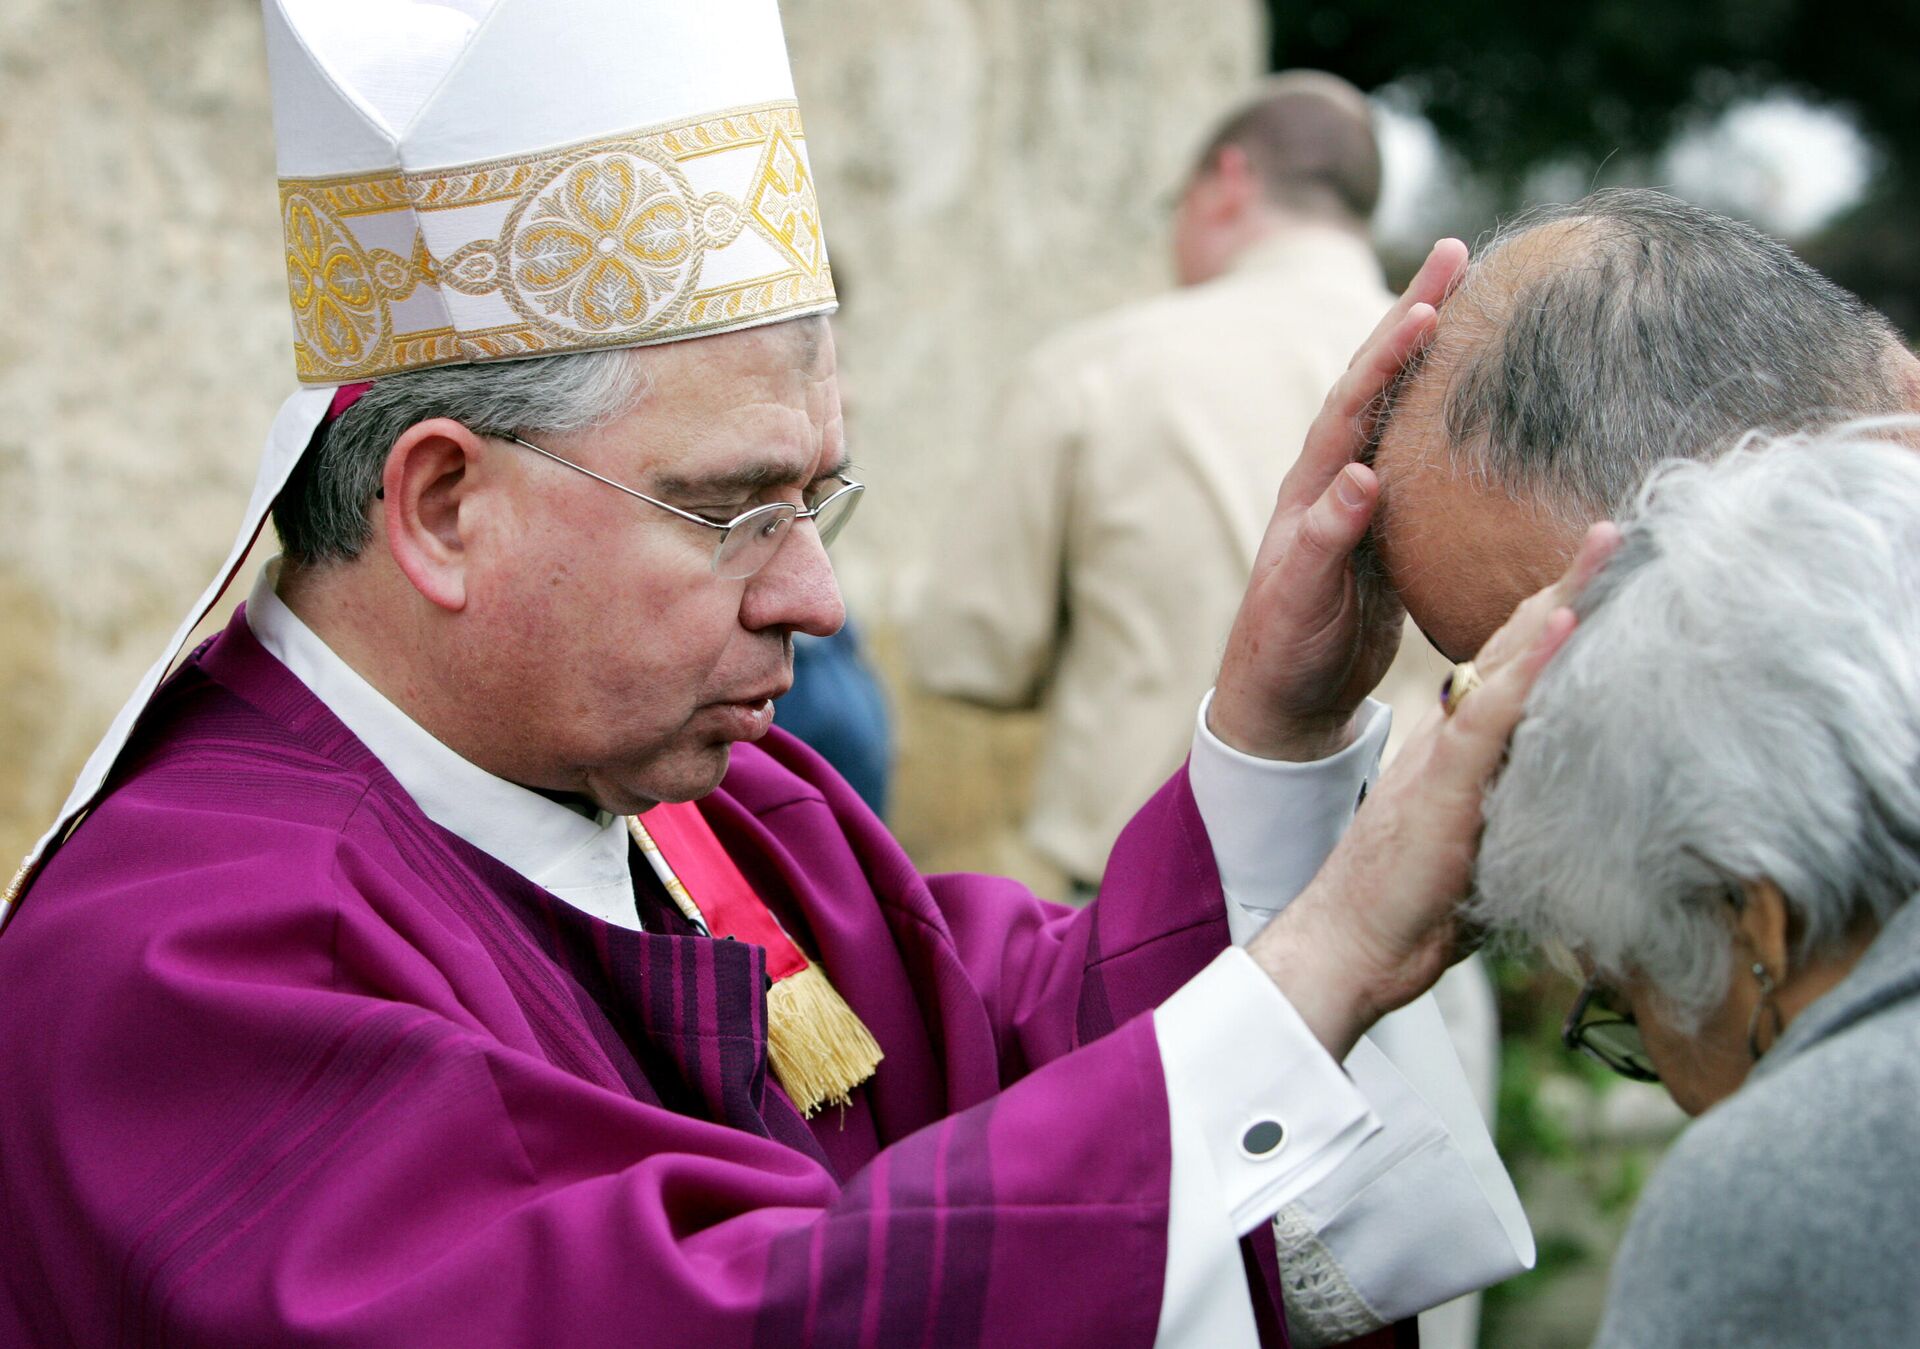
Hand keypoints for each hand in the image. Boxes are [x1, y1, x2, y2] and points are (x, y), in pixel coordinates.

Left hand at [1209, 238, 1469, 761]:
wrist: (1287, 700)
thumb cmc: (1284, 652)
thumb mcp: (1300, 601)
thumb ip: (1325, 540)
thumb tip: (1360, 476)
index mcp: (1309, 490)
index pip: (1352, 405)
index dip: (1387, 356)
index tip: (1428, 305)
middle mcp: (1335, 478)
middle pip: (1376, 380)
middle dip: (1413, 314)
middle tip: (1456, 251)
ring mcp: (1365, 496)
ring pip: (1402, 404)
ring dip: (1434, 347)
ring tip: (1472, 288)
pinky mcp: (1394, 523)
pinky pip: (1425, 448)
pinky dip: (1448, 407)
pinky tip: (1482, 381)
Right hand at [1247, 523, 1621, 1058]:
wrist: (1344, 946)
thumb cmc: (1412, 914)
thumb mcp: (1483, 854)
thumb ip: (1522, 822)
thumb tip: (1587, 827)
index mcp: (1459, 747)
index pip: (1514, 667)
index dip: (1556, 617)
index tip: (1602, 572)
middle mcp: (1451, 735)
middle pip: (1515, 642)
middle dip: (1569, 582)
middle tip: (1619, 528)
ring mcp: (1447, 755)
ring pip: (1509, 660)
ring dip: (1562, 597)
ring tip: (1609, 542)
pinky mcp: (1444, 787)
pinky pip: (1492, 715)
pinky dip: (1531, 666)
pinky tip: (1565, 623)